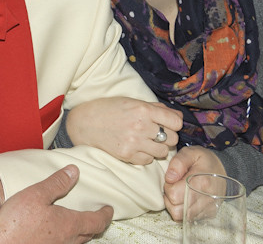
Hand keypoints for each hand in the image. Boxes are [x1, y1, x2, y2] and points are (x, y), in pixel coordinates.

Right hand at [0, 165, 112, 243]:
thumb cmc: (15, 222)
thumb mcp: (36, 194)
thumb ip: (56, 183)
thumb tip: (74, 172)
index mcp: (69, 225)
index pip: (96, 221)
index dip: (105, 214)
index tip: (109, 209)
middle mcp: (66, 241)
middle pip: (89, 234)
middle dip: (95, 224)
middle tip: (98, 216)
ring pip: (76, 242)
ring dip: (82, 233)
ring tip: (79, 225)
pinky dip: (67, 239)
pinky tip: (57, 235)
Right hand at [66, 97, 182, 164]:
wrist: (84, 123)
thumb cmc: (108, 109)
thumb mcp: (132, 102)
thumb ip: (157, 108)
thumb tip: (178, 117)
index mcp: (143, 110)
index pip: (176, 122)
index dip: (174, 123)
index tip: (167, 123)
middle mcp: (141, 126)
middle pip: (172, 139)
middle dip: (167, 136)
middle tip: (155, 133)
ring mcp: (134, 143)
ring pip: (162, 152)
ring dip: (157, 148)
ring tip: (146, 141)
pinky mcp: (127, 156)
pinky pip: (148, 160)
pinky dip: (145, 155)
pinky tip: (136, 147)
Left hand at [163, 146, 226, 221]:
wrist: (223, 168)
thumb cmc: (203, 160)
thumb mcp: (190, 152)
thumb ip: (178, 162)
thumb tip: (169, 178)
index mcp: (201, 182)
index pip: (174, 195)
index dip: (168, 187)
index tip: (173, 180)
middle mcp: (207, 198)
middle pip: (176, 210)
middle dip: (170, 199)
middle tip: (175, 187)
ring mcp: (209, 208)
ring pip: (181, 217)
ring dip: (175, 206)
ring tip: (180, 193)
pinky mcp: (209, 214)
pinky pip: (189, 219)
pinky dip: (183, 211)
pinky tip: (186, 199)